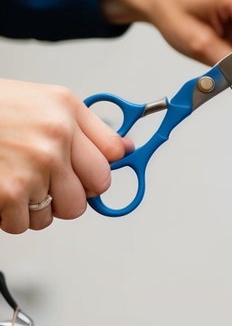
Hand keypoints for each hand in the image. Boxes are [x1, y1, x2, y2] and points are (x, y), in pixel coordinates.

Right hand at [0, 79, 130, 232]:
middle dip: (72, 193)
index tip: (87, 174)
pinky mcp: (10, 193)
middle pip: (91, 192)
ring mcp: (34, 167)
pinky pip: (27, 224)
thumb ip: (88, 126)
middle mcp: (55, 138)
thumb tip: (125, 149)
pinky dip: (13, 217)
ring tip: (20, 183)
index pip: (112, 156)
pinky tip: (3, 193)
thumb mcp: (47, 101)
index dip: (98, 170)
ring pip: (60, 212)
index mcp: (67, 112)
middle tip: (50, 184)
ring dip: (40, 207)